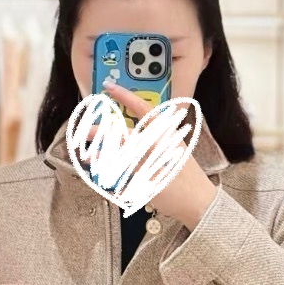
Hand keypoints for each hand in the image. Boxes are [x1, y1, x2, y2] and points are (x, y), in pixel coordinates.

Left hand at [94, 81, 216, 228]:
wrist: (198, 198)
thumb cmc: (183, 172)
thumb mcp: (173, 147)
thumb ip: (153, 137)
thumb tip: (124, 133)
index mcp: (167, 132)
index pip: (144, 108)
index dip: (125, 96)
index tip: (108, 86)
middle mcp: (160, 144)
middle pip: (124, 135)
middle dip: (101, 133)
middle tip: (86, 131)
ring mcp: (154, 163)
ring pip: (119, 157)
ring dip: (101, 156)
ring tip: (87, 157)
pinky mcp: (148, 182)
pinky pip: (123, 177)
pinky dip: (111, 176)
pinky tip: (101, 175)